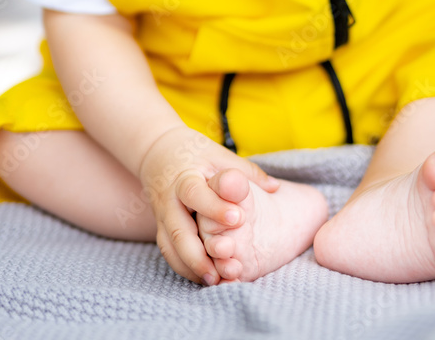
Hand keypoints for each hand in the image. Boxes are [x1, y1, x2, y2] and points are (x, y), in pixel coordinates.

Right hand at [138, 124, 279, 285]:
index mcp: (184, 178)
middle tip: (223, 267)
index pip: (195, 194)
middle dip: (198, 253)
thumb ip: (244, 172)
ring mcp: (162, 216)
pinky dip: (184, 267)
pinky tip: (203, 278)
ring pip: (171, 246)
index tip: (238, 219)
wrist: (158, 153)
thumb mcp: (218, 156)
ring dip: (191, 266)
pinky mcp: (161, 228)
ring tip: (214, 280)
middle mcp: (169, 200)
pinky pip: (169, 252)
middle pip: (178, 230)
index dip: (214, 208)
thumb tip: (275, 187)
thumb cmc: (196, 154)